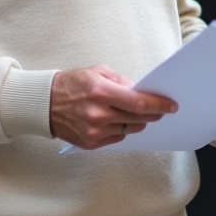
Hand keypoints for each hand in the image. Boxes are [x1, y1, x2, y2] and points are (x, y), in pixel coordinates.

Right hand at [49, 65, 176, 148]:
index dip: (158, 105)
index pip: (138, 102)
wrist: (44, 103)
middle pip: (138, 118)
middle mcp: (98, 114)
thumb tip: (142, 91)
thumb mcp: (97, 72)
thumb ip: (121, 81)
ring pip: (129, 129)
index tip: (171, 105)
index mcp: (100, 92)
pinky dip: (122, 129)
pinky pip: (117, 138)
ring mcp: (93, 131)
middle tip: (163, 110)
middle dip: (154, 114)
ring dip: (138, 121)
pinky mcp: (90, 143)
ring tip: (139, 113)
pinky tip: (118, 120)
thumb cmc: (72, 84)